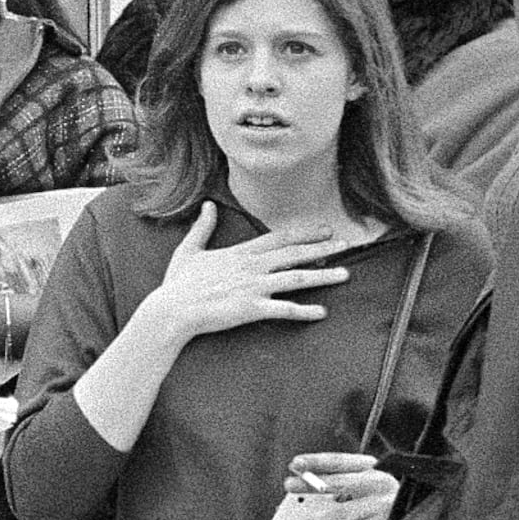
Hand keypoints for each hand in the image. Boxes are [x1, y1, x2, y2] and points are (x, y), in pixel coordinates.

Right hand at [144, 203, 359, 344]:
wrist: (172, 310)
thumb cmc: (178, 284)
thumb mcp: (189, 250)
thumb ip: (202, 228)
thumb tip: (208, 206)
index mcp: (240, 253)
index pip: (279, 238)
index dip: (304, 233)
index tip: (324, 229)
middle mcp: (251, 267)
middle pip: (294, 254)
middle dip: (322, 248)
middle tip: (346, 244)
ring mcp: (253, 287)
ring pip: (296, 278)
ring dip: (322, 276)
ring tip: (345, 274)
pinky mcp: (251, 308)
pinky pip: (284, 310)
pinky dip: (304, 311)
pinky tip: (322, 312)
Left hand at [278, 449, 398, 519]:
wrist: (424, 513)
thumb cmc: (388, 495)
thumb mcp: (370, 480)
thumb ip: (343, 480)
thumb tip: (306, 484)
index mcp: (372, 467)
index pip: (340, 461)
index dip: (316, 461)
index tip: (296, 463)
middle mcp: (377, 483)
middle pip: (337, 484)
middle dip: (310, 485)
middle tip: (289, 486)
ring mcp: (379, 506)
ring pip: (338, 512)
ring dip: (311, 519)